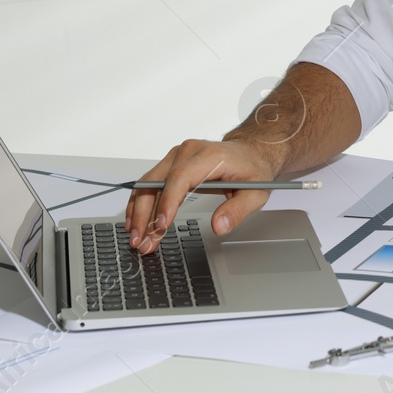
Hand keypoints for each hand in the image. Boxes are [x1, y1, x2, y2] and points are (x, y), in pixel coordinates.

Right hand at [125, 137, 278, 251]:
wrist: (251, 151)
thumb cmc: (252, 168)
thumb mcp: (256, 193)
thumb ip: (237, 210)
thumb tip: (219, 226)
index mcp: (209, 156)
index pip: (181, 178)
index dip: (168, 202)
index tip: (160, 225)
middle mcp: (188, 152)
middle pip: (157, 181)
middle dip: (146, 214)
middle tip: (142, 240)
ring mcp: (177, 156)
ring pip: (148, 183)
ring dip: (139, 212)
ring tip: (137, 237)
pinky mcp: (171, 163)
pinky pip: (150, 182)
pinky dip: (141, 203)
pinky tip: (136, 222)